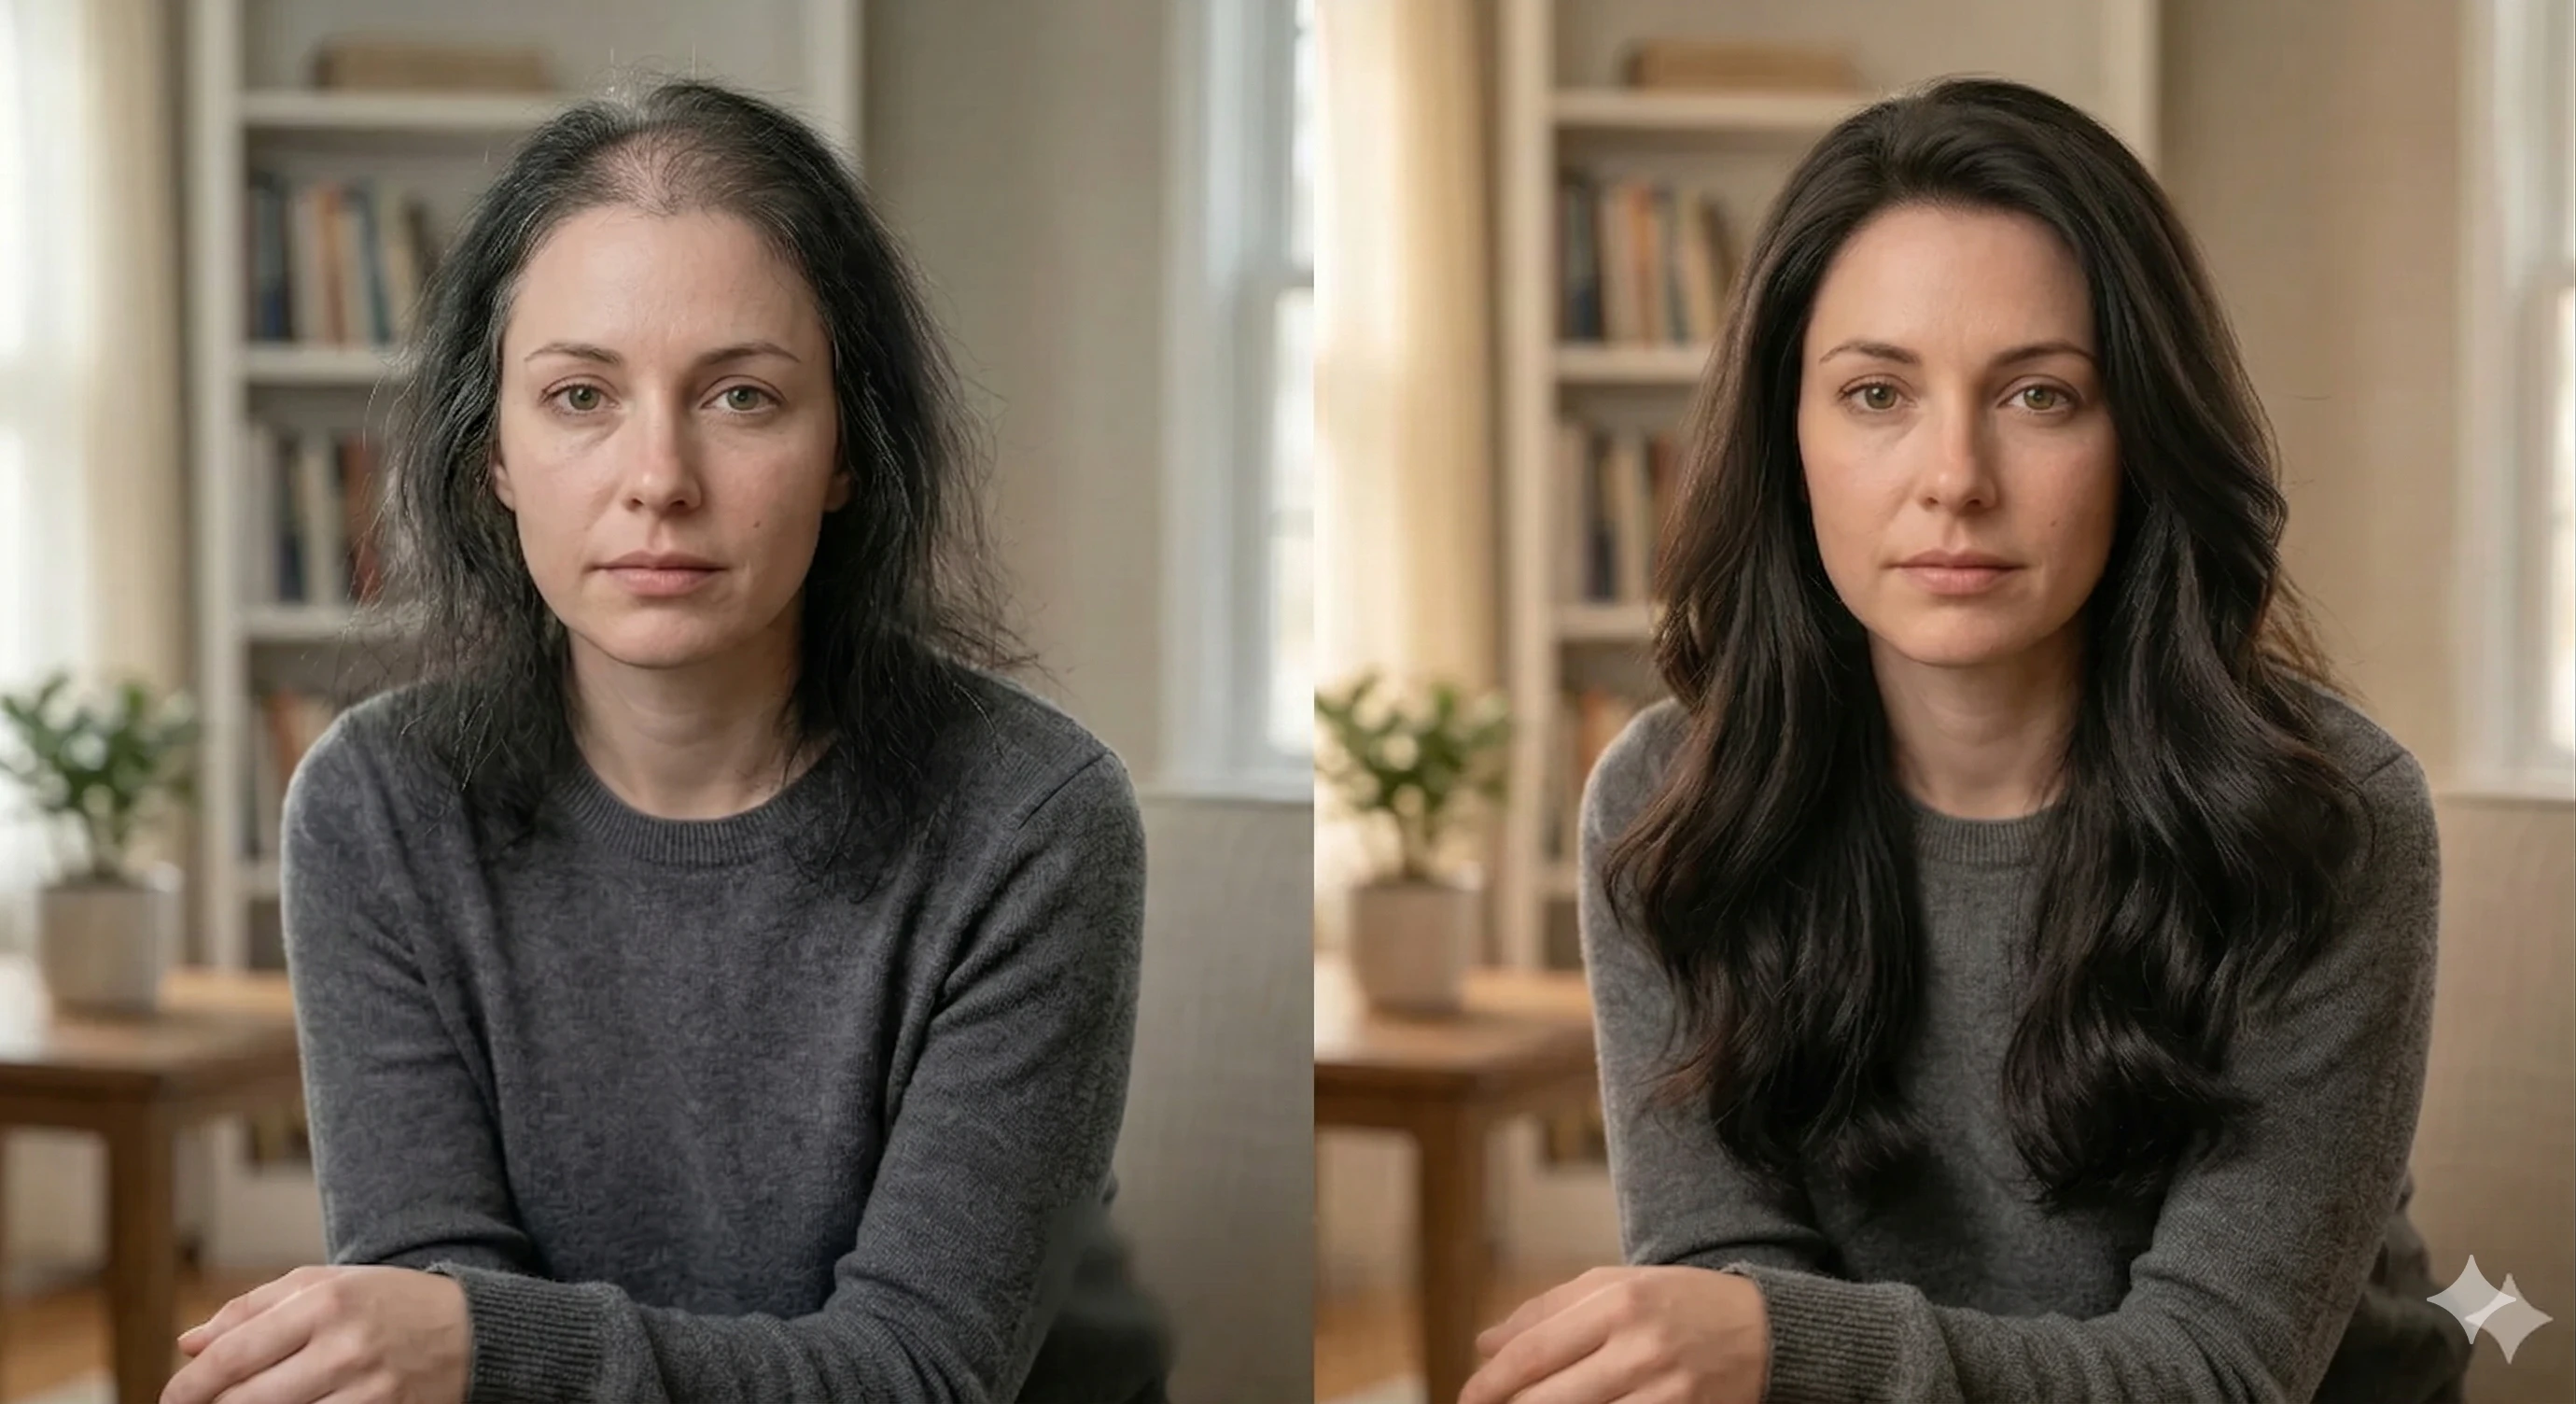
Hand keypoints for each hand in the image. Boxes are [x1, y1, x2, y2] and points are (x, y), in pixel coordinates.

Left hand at [160, 1264, 469, 1403]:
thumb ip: (254, 1309)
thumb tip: (189, 1344)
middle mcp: (346, 1346)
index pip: (233, 1355)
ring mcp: (369, 1389)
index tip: (171, 1399)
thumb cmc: (388, 1303)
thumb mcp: (327, 1285)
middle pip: (246, 1400)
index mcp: (326, 1302)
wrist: (474, 1330)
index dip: (188, 1387)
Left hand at [1459, 1265, 1768, 1403]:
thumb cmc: (1678, 1304)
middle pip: (1546, 1399)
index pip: (1532, 1351)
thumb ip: (1547, 1310)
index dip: (1489, 1383)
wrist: (1765, 1330)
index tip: (1466, 1399)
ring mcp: (1665, 1392)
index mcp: (1617, 1301)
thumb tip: (1484, 1345)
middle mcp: (1639, 1347)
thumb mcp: (1616, 1285)